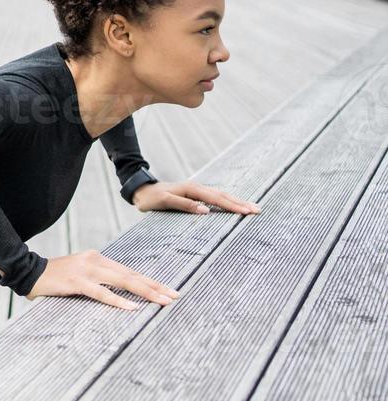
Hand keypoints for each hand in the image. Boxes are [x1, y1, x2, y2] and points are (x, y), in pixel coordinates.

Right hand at [25, 249, 181, 309]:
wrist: (28, 273)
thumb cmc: (56, 278)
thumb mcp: (81, 275)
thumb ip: (99, 280)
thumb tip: (121, 294)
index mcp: (98, 258)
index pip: (130, 271)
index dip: (151, 281)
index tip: (169, 290)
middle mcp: (95, 260)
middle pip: (131, 275)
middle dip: (155, 287)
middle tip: (174, 296)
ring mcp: (86, 270)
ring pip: (122, 281)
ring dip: (144, 292)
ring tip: (161, 301)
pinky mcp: (76, 281)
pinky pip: (101, 292)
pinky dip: (117, 300)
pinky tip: (132, 307)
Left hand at [133, 180, 259, 215]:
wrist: (142, 191)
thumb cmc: (152, 199)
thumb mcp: (165, 202)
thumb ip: (185, 205)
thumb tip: (206, 211)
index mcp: (192, 189)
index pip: (216, 199)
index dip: (232, 206)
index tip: (246, 212)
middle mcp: (197, 188)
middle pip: (223, 196)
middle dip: (241, 203)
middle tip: (258, 210)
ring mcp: (198, 190)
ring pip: (221, 195)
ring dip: (237, 201)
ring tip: (252, 207)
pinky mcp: (196, 194)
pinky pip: (216, 197)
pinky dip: (228, 201)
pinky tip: (236, 205)